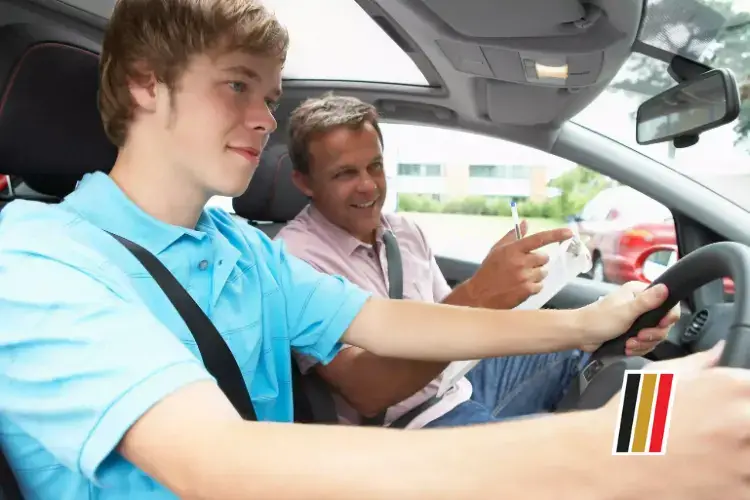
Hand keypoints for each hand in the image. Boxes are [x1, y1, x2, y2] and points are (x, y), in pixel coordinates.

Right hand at [463, 220, 572, 308]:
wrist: (479, 295)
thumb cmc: (488, 271)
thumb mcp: (497, 250)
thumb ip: (512, 236)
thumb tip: (525, 222)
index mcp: (512, 249)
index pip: (539, 239)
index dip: (556, 234)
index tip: (569, 232)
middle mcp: (520, 261)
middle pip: (544, 258)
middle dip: (537, 262)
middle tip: (524, 266)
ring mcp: (524, 277)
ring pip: (543, 272)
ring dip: (535, 275)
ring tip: (520, 278)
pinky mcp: (526, 290)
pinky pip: (540, 286)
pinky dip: (533, 287)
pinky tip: (520, 287)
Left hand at [577, 281, 679, 353]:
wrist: (580, 334)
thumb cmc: (599, 320)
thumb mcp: (625, 311)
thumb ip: (646, 301)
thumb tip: (666, 287)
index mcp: (639, 293)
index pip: (668, 302)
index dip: (668, 316)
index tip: (660, 325)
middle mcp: (641, 304)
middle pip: (663, 323)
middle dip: (652, 334)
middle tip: (639, 337)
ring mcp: (637, 319)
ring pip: (655, 335)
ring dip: (643, 343)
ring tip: (629, 344)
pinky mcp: (632, 332)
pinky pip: (645, 343)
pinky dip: (638, 348)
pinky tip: (627, 348)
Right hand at [599, 343, 749, 499]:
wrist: (610, 459)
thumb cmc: (632, 417)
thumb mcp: (661, 376)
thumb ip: (700, 363)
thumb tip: (719, 352)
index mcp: (731, 387)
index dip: (743, 397)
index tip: (734, 404)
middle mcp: (742, 421)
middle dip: (741, 424)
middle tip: (720, 430)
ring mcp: (742, 462)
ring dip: (741, 454)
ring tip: (713, 453)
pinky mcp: (737, 493)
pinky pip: (747, 484)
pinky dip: (736, 480)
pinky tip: (712, 473)